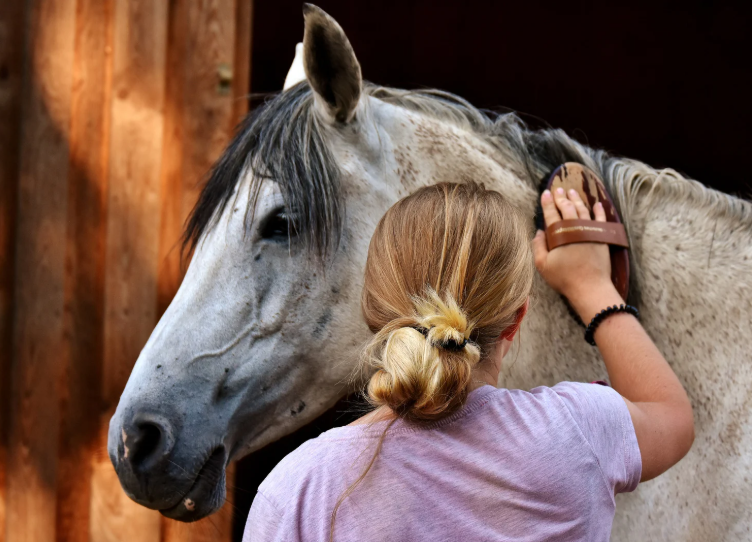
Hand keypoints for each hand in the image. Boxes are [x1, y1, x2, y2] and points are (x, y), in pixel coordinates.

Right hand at [532, 188, 622, 319]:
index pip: (551, 213)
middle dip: (561, 197)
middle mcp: (575, 228)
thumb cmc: (564, 278)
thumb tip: (539, 232)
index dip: (547, 202)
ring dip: (577, 199)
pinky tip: (597, 203)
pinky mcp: (602, 236)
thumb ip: (538, 246)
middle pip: (567, 207)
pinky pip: (601, 219)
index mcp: (559, 233)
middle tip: (557, 189)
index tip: (545, 193)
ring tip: (572, 192)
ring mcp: (590, 230)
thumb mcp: (543, 265)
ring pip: (583, 209)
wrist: (590, 287)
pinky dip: (599, 210)